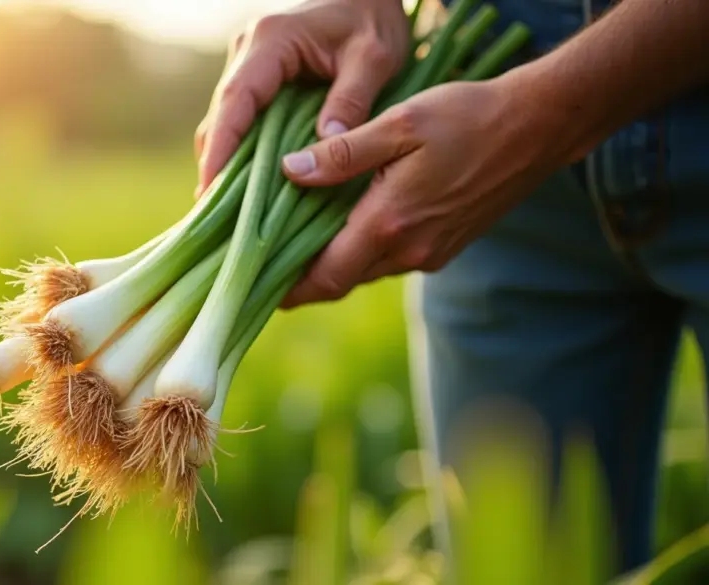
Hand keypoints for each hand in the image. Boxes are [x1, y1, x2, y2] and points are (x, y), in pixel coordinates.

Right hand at [194, 0, 409, 196]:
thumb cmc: (373, 18)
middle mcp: (248, 52)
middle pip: (221, 117)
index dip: (220, 147)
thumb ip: (352, 99)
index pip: (235, 101)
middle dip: (215, 165)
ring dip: (226, 164)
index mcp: (271, 41)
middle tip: (212, 216)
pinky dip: (243, 154)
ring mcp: (248, 66)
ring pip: (226, 122)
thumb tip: (324, 147)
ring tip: (226, 213)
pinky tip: (248, 189)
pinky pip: (242, 122)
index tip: (208, 189)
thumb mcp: (374, 56)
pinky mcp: (257, 81)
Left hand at [278, 77, 567, 307]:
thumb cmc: (466, 118)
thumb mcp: (399, 124)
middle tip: (265, 265)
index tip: (254, 287)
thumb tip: (290, 170)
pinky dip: (362, 250)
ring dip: (334, 262)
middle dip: (303, 279)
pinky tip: (347, 225)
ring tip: (297, 241)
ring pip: (365, 270)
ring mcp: (430, 253)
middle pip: (341, 280)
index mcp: (390, 224)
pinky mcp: (444, 247)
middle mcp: (409, 251)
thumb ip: (342, 153)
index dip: (287, 289)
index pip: (325, 277)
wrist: (537, 128)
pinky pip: (390, 258)